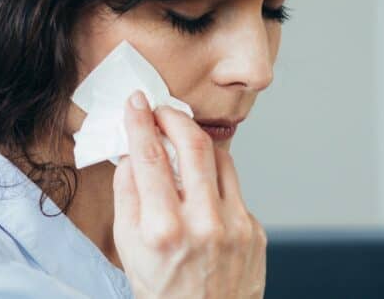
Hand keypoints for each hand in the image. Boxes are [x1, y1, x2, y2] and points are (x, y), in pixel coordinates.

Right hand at [113, 91, 264, 298]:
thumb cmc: (163, 291)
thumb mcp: (128, 249)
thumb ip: (128, 197)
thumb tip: (131, 153)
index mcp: (164, 229)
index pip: (151, 158)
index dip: (142, 122)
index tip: (137, 102)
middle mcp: (204, 224)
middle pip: (195, 146)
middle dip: (176, 117)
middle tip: (163, 110)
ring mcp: (236, 226)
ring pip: (222, 161)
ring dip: (200, 146)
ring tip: (181, 145)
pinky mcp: (255, 230)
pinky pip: (234, 191)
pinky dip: (215, 184)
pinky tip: (202, 194)